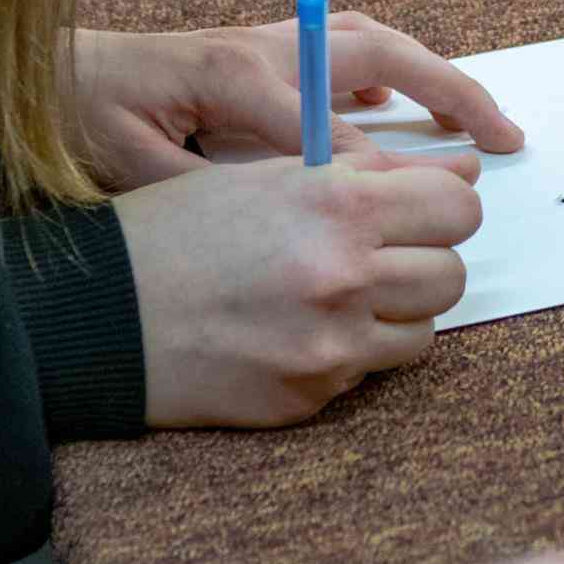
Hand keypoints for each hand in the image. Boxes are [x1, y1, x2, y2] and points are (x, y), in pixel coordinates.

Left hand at [68, 15, 523, 190]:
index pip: (328, 129)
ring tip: (476, 122)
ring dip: (430, 75)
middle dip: (448, 92)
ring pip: (370, 43)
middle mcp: (261, 46)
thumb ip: (211, 182)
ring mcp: (266, 41)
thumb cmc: (80, 122)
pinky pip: (347, 51)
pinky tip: (407, 112)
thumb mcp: (133, 166)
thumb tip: (299, 195)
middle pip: (378, 55)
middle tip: (502, 138)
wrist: (42, 73)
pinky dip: (391, 73)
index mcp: (232, 73)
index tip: (404, 214)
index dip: (367, 174)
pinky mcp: (261, 49)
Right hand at [116, 153, 482, 425]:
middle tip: (377, 253)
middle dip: (424, 260)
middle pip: (451, 272)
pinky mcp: (312, 395)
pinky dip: (353, 351)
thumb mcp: (268, 176)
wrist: (99, 316)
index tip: (421, 210)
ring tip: (338, 293)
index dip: (444, 205)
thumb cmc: (177, 231)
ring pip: (425, 329)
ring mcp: (331, 343)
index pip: (457, 205)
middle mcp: (343, 275)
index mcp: (336, 204)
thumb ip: (371, 173)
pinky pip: (371, 370)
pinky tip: (299, 329)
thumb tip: (465, 168)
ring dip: (397, 310)